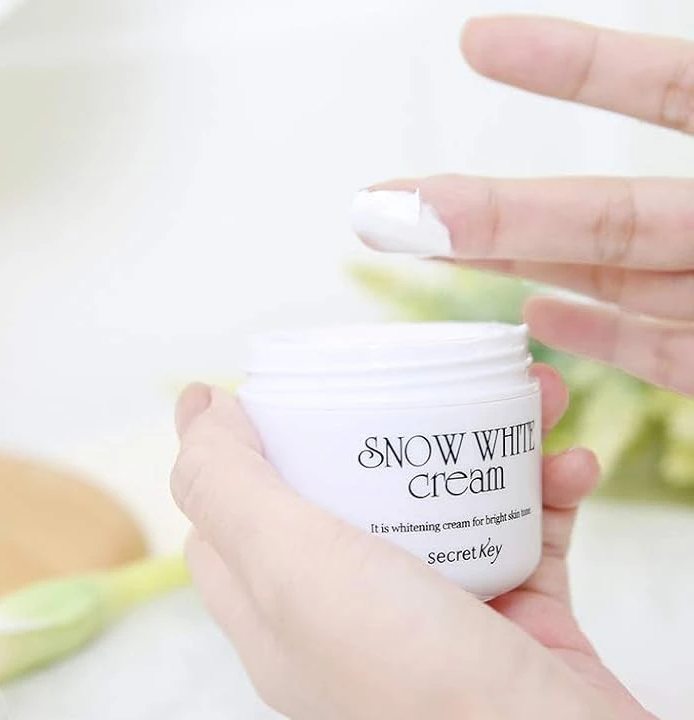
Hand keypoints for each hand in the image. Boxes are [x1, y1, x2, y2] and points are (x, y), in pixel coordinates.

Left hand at [172, 381, 693, 719]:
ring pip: (440, 512)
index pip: (230, 527)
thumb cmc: (414, 682)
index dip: (240, 458)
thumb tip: (194, 415)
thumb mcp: (288, 567)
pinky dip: (544, 495)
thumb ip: (227, 487)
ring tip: (532, 400)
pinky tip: (573, 465)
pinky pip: (522, 539)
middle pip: (340, 504)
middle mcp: (345, 629)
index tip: (276, 395)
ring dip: (480, 449)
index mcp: (273, 621)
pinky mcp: (516, 629)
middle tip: (415, 381)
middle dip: (376, 431)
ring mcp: (432, 631)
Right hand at [355, 16, 693, 394]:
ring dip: (511, 261)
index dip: (574, 67)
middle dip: (486, 207)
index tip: (476, 40)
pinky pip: (648, 349)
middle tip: (384, 204)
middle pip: (600, 210)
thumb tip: (611, 207)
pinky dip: (593, 335)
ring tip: (420, 243)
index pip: (667, 91)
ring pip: (607, 273)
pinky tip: (536, 316)